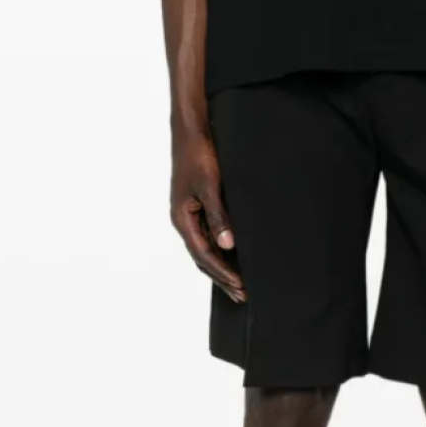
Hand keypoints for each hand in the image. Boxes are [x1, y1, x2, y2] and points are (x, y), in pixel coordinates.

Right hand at [171, 129, 244, 303]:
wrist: (192, 130)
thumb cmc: (199, 155)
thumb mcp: (211, 186)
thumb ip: (219, 216)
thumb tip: (228, 245)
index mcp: (182, 219)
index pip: (204, 255)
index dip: (223, 272)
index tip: (241, 286)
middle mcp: (184, 221)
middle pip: (203, 258)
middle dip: (222, 277)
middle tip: (243, 295)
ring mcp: (189, 215)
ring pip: (205, 249)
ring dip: (221, 267)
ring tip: (238, 285)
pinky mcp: (197, 207)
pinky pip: (208, 236)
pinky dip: (220, 251)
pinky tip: (232, 256)